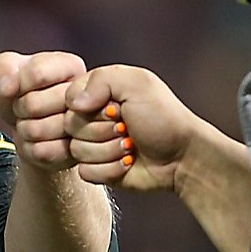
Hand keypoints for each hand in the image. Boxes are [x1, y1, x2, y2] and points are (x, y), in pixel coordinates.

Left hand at [0, 49, 89, 171]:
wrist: (30, 126)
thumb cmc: (22, 94)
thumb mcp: (6, 71)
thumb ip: (3, 68)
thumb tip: (6, 86)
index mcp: (71, 67)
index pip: (36, 73)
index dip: (18, 83)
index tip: (22, 85)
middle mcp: (85, 96)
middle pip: (33, 104)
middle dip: (20, 108)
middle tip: (27, 107)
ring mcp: (85, 128)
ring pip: (36, 130)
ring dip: (24, 129)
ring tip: (33, 122)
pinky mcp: (77, 153)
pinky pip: (42, 152)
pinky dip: (31, 148)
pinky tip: (39, 140)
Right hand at [63, 64, 200, 193]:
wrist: (182, 157)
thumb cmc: (164, 118)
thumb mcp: (138, 84)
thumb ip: (102, 79)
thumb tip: (73, 103)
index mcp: (99, 93)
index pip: (69, 100)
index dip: (91, 108)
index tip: (117, 108)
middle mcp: (93, 118)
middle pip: (71, 126)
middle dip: (103, 130)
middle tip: (127, 128)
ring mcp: (93, 144)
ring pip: (77, 151)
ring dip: (109, 151)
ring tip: (131, 146)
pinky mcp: (97, 169)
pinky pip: (85, 172)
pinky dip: (109, 170)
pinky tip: (127, 163)